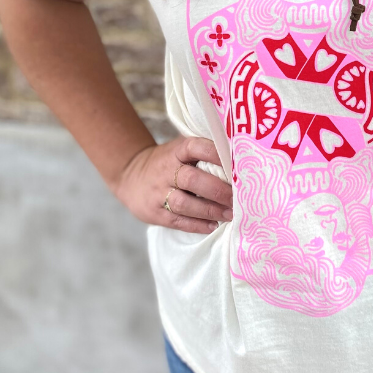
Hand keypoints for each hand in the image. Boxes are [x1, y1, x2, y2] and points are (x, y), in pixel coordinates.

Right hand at [113, 136, 233, 233]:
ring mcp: (158, 192)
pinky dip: (196, 225)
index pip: (196, 147)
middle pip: (192, 180)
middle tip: (238, 198)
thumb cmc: (169, 162)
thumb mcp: (180, 150)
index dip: (216, 154)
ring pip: (184, 203)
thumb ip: (204, 151)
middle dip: (218, 190)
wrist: (131, 176)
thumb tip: (240, 158)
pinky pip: (176, 220)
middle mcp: (166, 170)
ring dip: (209, 210)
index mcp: (177, 150)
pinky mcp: (154, 212)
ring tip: (230, 215)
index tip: (236, 164)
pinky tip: (213, 226)